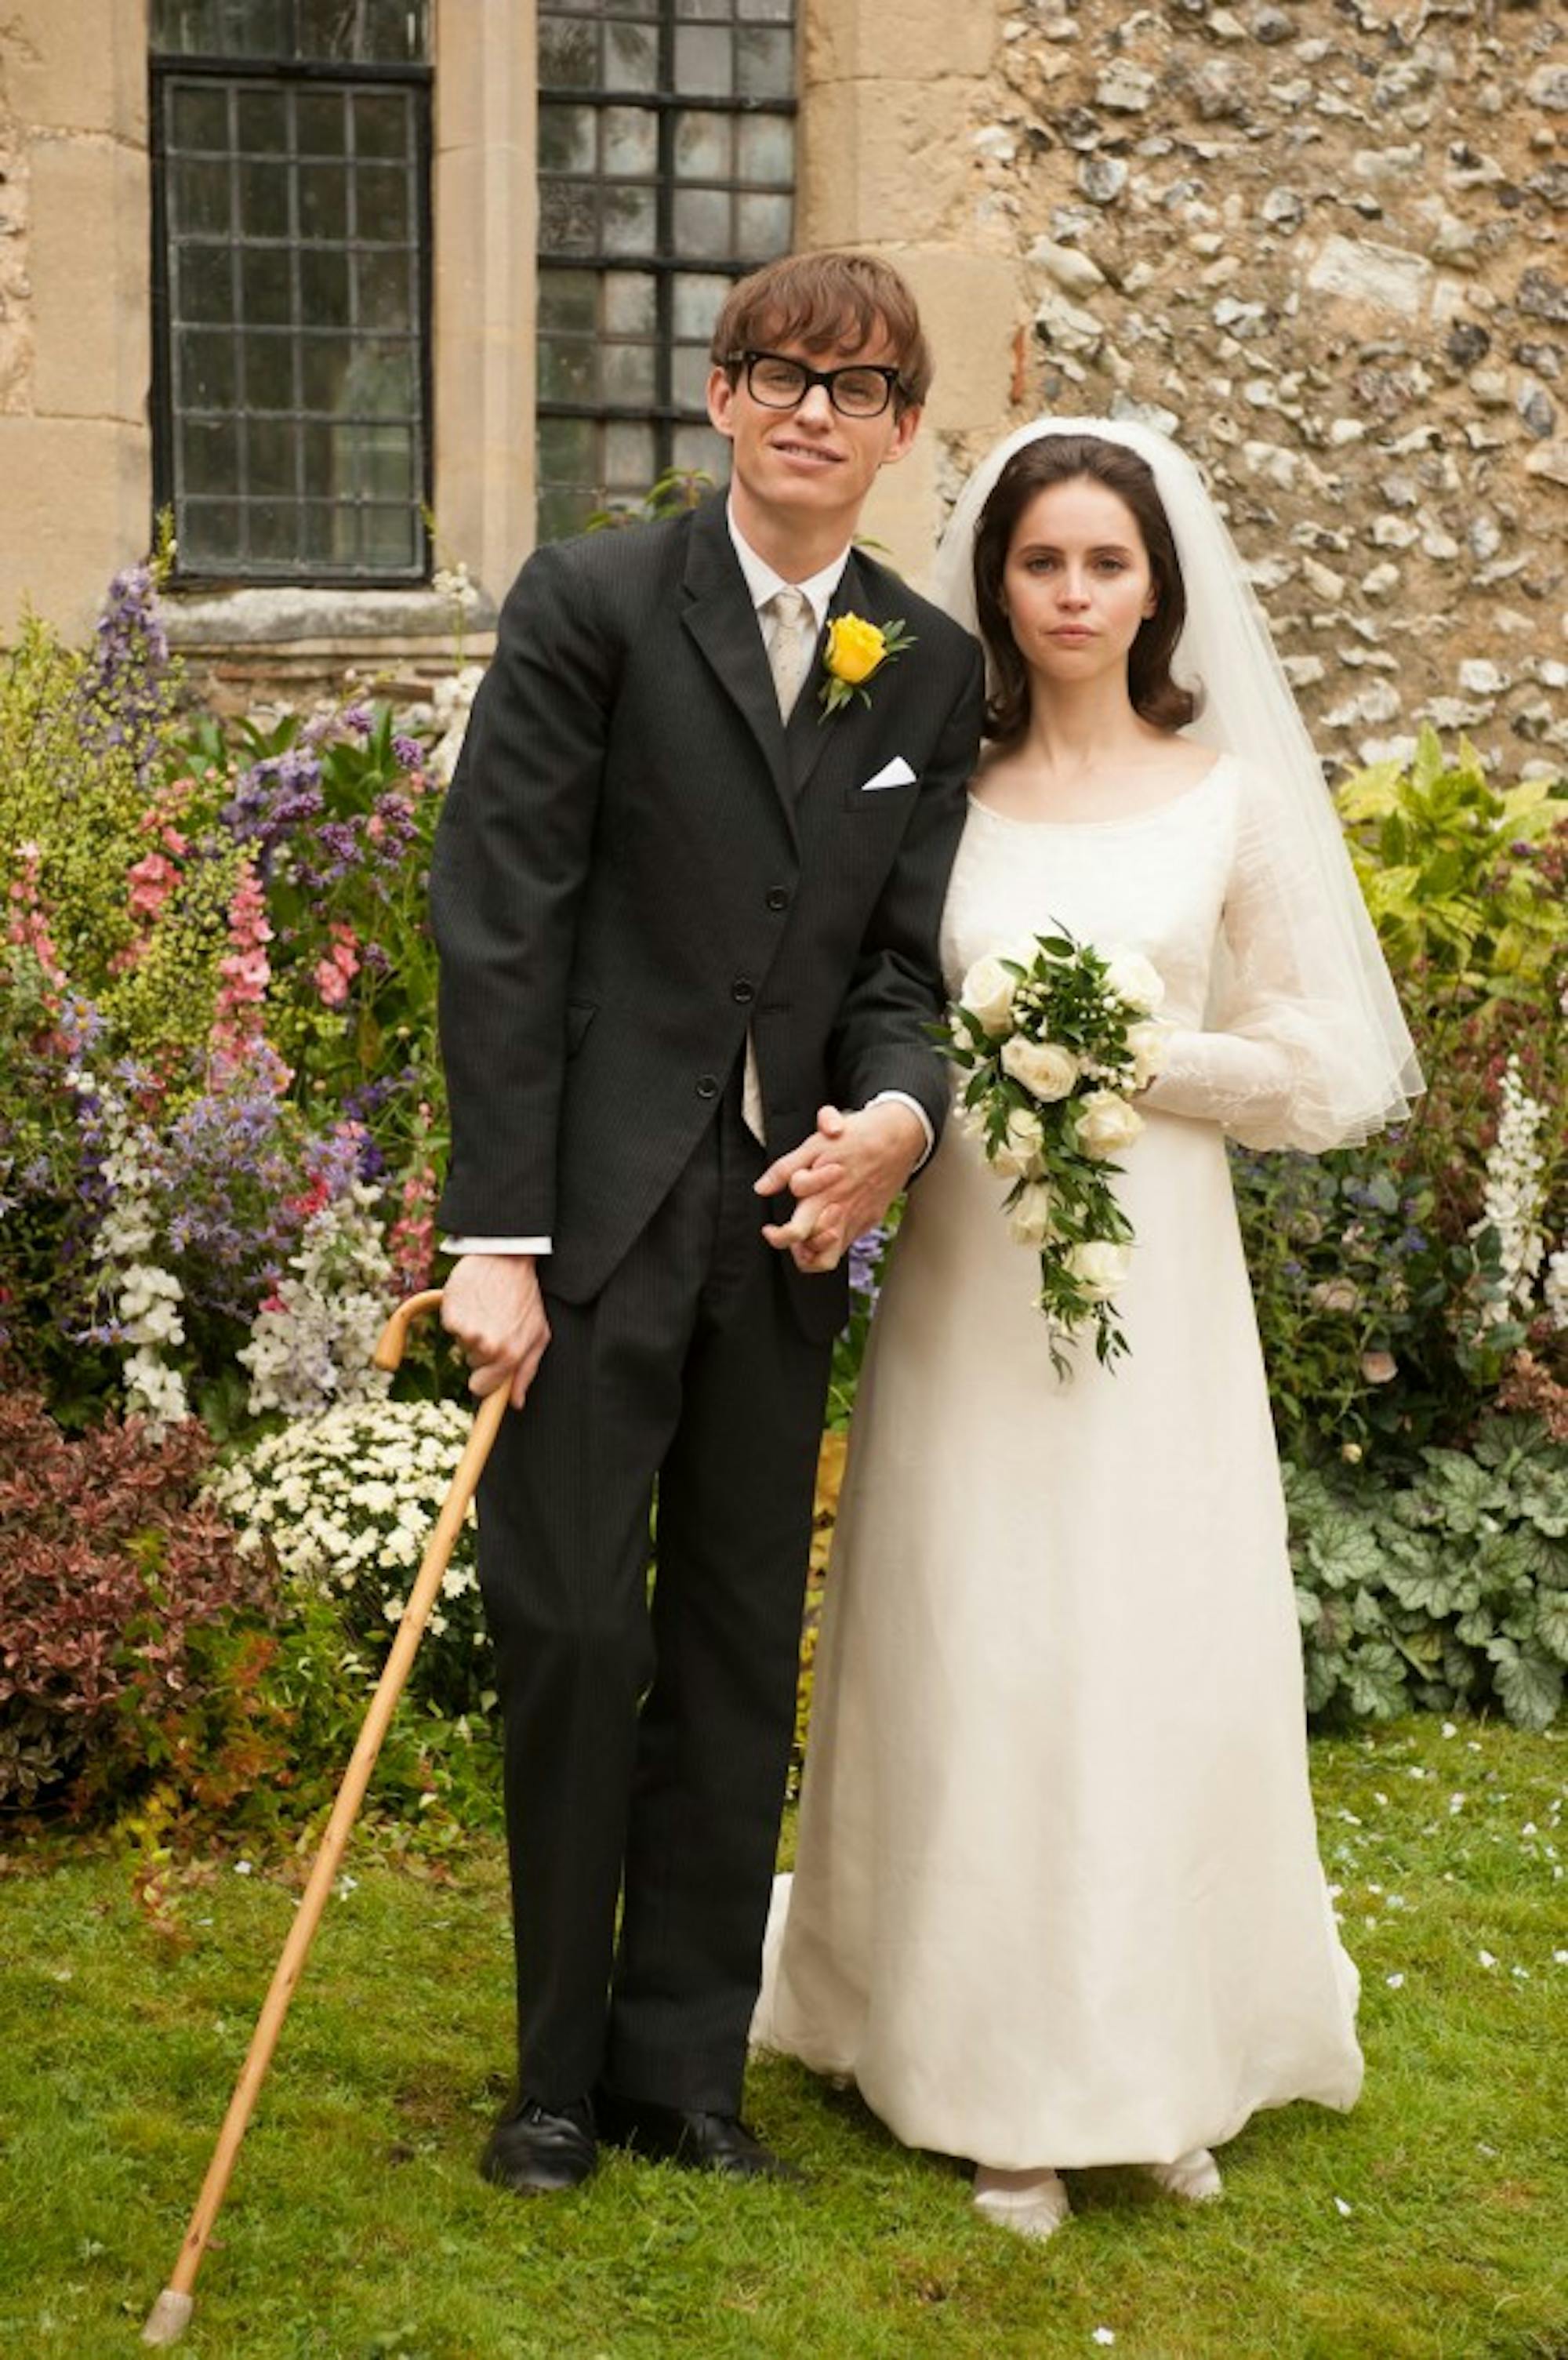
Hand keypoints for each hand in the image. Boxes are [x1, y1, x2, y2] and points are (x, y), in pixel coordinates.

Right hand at [440, 1253, 550, 1407]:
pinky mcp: (450, 1314)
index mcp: (509, 1355)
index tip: (485, 1376)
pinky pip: (451, 1325)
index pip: (482, 1389)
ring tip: (490, 1308)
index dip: (484, 1381)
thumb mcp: (538, 1334)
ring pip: (462, 1343)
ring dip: (473, 1330)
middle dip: (483, 1350)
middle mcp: (486, 1346)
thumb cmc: (526, 1296)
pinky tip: (476, 1300)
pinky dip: (460, 1315)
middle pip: (473, 1365)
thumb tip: (515, 1402)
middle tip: (498, 1324)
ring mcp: (466, 1330)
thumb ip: (527, 1371)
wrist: (507, 1258)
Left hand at [755, 1101, 925, 1273]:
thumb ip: (785, 1168)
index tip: (769, 1228)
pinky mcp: (868, 1220)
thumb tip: (761, 1188)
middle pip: (810, 1247)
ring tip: (799, 1241)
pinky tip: (820, 1233)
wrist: (899, 1136)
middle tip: (778, 1236)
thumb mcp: (815, 1144)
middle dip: (788, 1247)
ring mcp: (856, 1217)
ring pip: (827, 1257)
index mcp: (823, 1192)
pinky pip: (844, 1248)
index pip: (794, 1231)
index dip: (778, 1233)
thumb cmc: (857, 1136)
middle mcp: (839, 1209)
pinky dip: (827, 1247)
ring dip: (809, 1252)